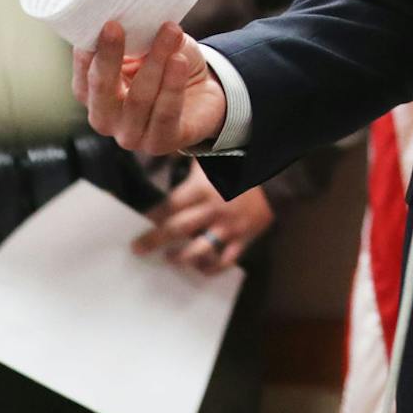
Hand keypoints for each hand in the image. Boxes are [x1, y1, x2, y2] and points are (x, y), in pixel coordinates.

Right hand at [75, 20, 227, 154]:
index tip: (97, 23)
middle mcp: (105, 119)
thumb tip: (129, 11)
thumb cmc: (168, 66)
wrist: (205, 92)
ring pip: (139, 98)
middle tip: (115, 26)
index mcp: (93, 96)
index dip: (87, 53)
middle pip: (102, 89)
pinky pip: (165, 113)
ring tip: (170, 32)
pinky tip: (180, 60)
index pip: (83, 76)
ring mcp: (131, 136)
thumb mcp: (148, 48)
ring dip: (155, 62)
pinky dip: (173, 84)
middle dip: (109, 56)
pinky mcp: (161, 142)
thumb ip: (135, 37)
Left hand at [132, 162, 272, 273]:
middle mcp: (214, 209)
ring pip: (199, 249)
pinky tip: (199, 268)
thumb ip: (186, 156)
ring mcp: (229, 226)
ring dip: (179, 257)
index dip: (153, 215)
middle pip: (177, 229)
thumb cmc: (236, 167)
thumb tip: (163, 144)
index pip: (170, 205)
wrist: (274, 176)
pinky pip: (225, 260)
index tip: (140, 221)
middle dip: (153, 241)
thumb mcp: (210, 159)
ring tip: (169, 258)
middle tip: (137, 249)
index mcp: (203, 189)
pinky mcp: (244, 238)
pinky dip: (211, 268)